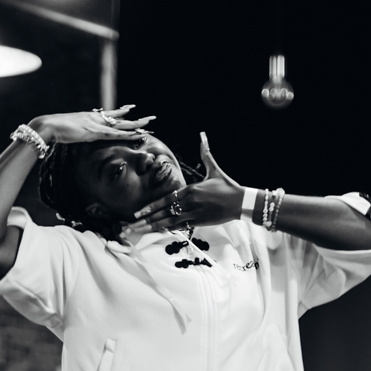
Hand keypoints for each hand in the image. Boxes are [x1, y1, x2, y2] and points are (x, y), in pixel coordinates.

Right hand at [30, 105, 154, 144]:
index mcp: (88, 117)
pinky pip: (115, 135)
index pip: (108, 115)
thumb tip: (72, 136)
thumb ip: (72, 132)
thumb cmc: (52, 130)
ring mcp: (96, 125)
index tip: (130, 109)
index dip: (120, 112)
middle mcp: (95, 118)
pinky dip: (127, 135)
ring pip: (121, 126)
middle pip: (119, 118)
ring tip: (150, 123)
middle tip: (150, 117)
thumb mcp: (65, 130)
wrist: (47, 126)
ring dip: (136, 125)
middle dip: (135, 119)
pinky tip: (137, 135)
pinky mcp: (95, 133)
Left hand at [125, 132, 242, 234]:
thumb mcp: (214, 169)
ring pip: (169, 223)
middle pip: (163, 213)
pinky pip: (180, 227)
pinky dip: (168, 230)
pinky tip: (157, 233)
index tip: (138, 213)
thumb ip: (206, 154)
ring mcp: (194, 214)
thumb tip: (202, 137)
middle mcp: (189, 203)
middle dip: (145, 220)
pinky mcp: (199, 222)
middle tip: (130, 227)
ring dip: (153, 228)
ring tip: (139, 232)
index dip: (150, 207)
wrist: (240, 201)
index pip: (166, 200)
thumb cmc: (227, 186)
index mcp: (190, 190)